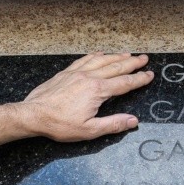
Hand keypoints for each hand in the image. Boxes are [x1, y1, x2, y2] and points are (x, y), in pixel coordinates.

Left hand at [19, 52, 153, 141]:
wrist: (34, 115)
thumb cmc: (59, 124)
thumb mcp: (89, 130)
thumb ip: (113, 124)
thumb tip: (132, 121)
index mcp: (97, 91)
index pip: (124, 83)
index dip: (139, 79)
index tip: (149, 75)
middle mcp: (89, 78)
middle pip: (116, 67)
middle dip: (132, 63)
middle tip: (144, 58)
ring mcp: (77, 73)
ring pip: (101, 61)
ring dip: (116, 57)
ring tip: (127, 54)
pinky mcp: (66, 73)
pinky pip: (84, 60)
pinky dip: (95, 56)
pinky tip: (99, 54)